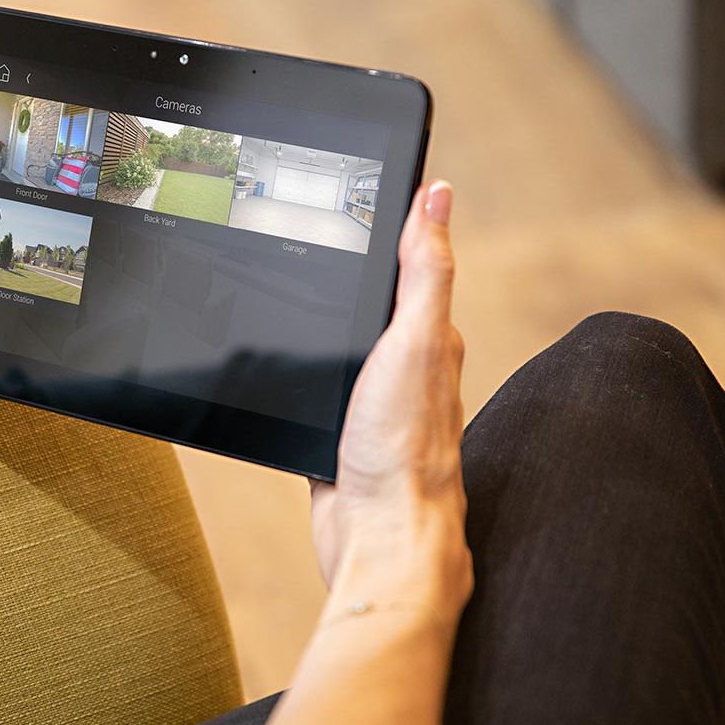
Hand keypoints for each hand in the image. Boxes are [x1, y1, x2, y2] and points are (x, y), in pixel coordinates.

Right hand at [309, 180, 471, 612]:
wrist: (377, 539)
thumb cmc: (404, 449)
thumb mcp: (414, 343)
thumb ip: (424, 272)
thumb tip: (438, 194)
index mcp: (432, 340)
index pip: (414, 267)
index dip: (394, 227)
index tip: (367, 185)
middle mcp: (407, 370)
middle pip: (377, 306)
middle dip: (353, 273)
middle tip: (315, 226)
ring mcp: (371, 406)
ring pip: (345, 349)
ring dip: (325, 324)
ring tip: (297, 286)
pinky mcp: (339, 438)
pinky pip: (318, 391)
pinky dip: (304, 373)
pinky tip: (286, 363)